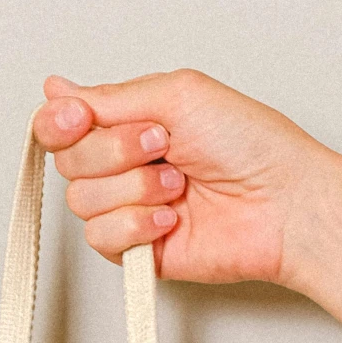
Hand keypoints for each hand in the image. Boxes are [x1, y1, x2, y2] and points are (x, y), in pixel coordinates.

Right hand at [30, 69, 340, 290]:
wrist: (285, 204)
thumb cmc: (252, 145)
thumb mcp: (178, 95)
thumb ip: (109, 97)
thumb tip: (56, 90)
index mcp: (132, 123)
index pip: (63, 125)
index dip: (58, 123)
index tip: (78, 118)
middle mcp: (126, 166)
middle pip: (68, 162)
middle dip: (114, 152)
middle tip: (163, 146)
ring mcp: (131, 209)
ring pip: (82, 202)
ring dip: (134, 188)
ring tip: (179, 185)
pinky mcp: (139, 251)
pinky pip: (101, 239)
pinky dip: (137, 225)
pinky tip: (173, 219)